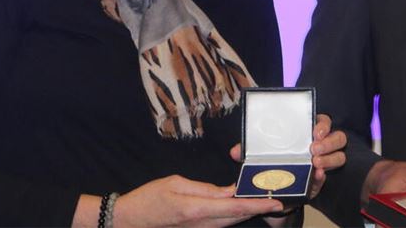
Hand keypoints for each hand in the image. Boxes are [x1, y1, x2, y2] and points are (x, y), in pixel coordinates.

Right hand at [112, 175, 282, 227]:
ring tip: (264, 201)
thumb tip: (228, 192)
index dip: (257, 205)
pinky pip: (220, 225)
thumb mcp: (175, 183)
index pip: (234, 208)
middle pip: (236, 218)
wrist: (129, 221)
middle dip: (258, 209)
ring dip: (247, 213)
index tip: (275, 202)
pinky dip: (233, 217)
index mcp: (196, 209)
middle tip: (277, 198)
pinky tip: (240, 208)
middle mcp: (201, 224)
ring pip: (230, 223)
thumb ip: (205, 188)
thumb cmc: (148, 199)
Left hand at [228, 114, 346, 200]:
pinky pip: (327, 177)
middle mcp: (319, 145)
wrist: (272, 190)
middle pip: (338, 137)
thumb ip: (250, 150)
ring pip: (340, 156)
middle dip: (330, 141)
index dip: (323, 124)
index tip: (315, 131)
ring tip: (316, 162)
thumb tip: (236, 151)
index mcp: (306, 132)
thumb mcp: (260, 153)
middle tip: (314, 148)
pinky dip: (323, 176)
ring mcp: (322, 162)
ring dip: (330, 158)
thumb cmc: (271, 161)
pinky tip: (317, 175)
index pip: (323, 121)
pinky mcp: (319, 180)